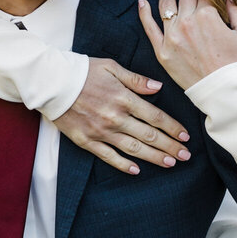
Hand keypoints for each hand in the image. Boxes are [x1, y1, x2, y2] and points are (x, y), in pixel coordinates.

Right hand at [54, 57, 191, 174]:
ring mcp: (101, 131)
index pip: (155, 117)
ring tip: (170, 164)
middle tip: (185, 156)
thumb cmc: (82, 71)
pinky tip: (137, 170)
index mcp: (123, 98)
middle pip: (149, 136)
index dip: (173, 128)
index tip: (186, 136)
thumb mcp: (111, 67)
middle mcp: (115, 118)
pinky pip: (108, 156)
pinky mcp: (86, 141)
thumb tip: (158, 88)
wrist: (51, 82)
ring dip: (154, 157)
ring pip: (133, 149)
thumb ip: (136, 80)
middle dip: (170, 147)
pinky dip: (123, 165)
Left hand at [138, 0, 236, 89]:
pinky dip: (144, 13)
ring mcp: (172, 36)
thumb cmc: (236, 63)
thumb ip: (236, 10)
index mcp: (208, 15)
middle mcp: (187, 22)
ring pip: (166, 4)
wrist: (223, 91)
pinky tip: (142, 2)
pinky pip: (149, 27)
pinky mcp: (162, 51)